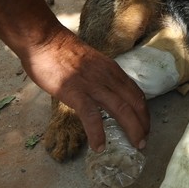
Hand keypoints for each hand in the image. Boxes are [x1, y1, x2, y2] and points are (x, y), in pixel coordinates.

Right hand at [22, 28, 149, 150]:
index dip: (144, 112)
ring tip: (135, 146)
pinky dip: (98, 133)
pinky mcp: (76, 92)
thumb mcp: (91, 63)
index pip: (136, 93)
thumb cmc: (61, 52)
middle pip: (135, 103)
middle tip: (143, 142)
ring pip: (121, 109)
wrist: (44, 40)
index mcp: (112, 70)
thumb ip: (100, 77)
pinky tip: (99, 147)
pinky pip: (91, 116)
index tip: (144, 126)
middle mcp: (108, 77)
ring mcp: (93, 85)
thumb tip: (102, 94)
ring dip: (132, 130)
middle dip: (143, 124)